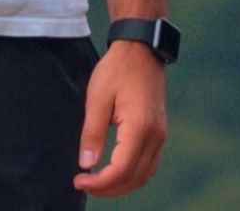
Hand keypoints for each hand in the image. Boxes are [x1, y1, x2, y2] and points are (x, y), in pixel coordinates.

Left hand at [73, 41, 166, 196]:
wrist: (140, 50)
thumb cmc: (116, 70)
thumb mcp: (97, 98)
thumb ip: (92, 133)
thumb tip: (86, 165)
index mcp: (139, 125)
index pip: (122, 169)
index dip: (100, 182)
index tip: (79, 180)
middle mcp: (155, 135)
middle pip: (134, 178)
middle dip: (108, 188)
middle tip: (83, 184)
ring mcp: (161, 135)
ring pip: (144, 175)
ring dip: (121, 185)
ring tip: (96, 182)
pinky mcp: (159, 132)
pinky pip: (148, 164)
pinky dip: (132, 175)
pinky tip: (113, 172)